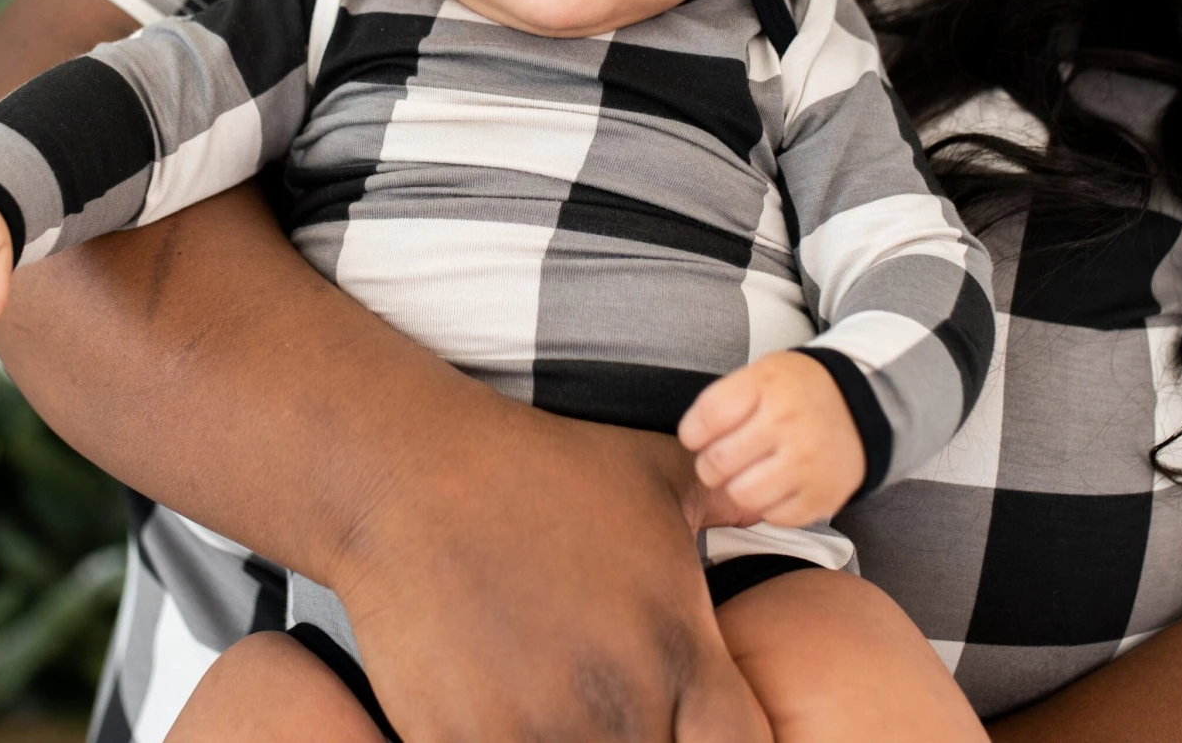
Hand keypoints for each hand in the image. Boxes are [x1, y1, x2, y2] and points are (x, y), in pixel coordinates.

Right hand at [328, 398, 773, 742]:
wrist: (413, 474)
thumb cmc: (539, 467)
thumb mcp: (654, 473)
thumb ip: (725, 509)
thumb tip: (768, 502)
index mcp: (676, 648)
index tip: (697, 723)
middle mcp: (616, 704)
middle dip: (651, 741)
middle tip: (619, 706)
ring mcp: (533, 732)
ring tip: (560, 708)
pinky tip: (508, 712)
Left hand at [678, 351, 864, 526]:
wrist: (858, 407)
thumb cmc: (798, 390)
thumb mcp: (761, 373)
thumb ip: (725, 400)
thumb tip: (692, 437)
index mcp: (768, 387)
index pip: (708, 416)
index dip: (692, 431)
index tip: (696, 435)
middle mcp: (788, 425)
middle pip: (718, 461)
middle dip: (709, 463)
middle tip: (720, 457)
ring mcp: (807, 464)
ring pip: (742, 495)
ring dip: (735, 487)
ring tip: (746, 472)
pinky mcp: (822, 497)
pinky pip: (773, 516)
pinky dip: (767, 504)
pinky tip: (774, 484)